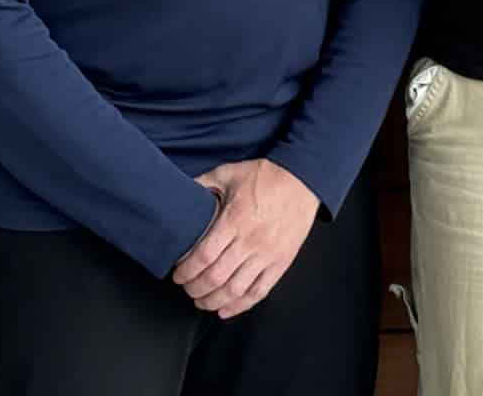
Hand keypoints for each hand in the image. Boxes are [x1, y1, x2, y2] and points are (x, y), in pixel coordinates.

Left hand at [172, 158, 318, 318]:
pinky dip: (240, 306)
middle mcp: (250, 240)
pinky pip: (259, 291)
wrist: (304, 178)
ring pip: (235, 290)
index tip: (178, 274)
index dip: (186, 271)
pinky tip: (225, 309)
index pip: (203, 256)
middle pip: (215, 277)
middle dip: (195, 288)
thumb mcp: (230, 172)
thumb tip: (181, 192)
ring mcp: (268, 254)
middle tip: (187, 288)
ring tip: (202, 301)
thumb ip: (203, 183)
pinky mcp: (282, 262)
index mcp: (234, 219)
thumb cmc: (266, 175)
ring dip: (213, 301)